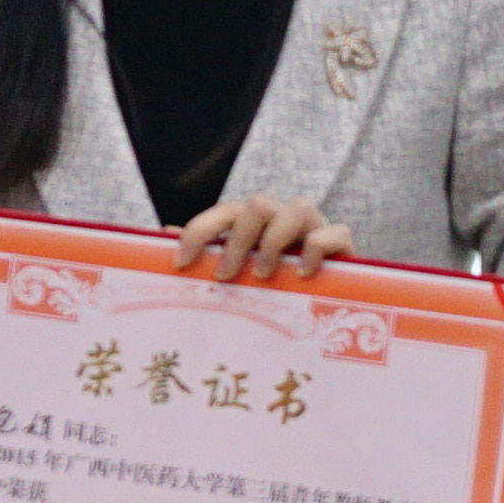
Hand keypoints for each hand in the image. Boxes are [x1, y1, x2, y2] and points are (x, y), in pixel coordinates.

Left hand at [174, 195, 347, 284]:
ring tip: (264, 274)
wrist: (327, 298)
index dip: (199, 232)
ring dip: (275, 241)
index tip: (182, 263)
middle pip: (259, 204)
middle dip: (238, 241)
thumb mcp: (236, 271)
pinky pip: (334, 233)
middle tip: (227, 276)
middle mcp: (282, 217)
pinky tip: (304, 273)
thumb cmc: (273, 282)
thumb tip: (162, 236)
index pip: (222, 213)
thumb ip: (206, 253)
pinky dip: (317, 249)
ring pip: (298, 208)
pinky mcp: (340, 243)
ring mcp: (313, 226)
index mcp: (252, 221)